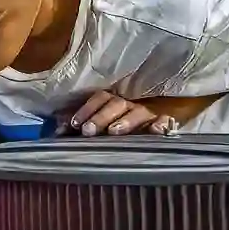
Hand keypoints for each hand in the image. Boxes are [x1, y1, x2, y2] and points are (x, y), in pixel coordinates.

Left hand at [63, 91, 179, 136]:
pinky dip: (163, 124)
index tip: (74, 124)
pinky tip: (158, 130)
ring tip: (114, 131)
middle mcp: (131, 103)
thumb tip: (57, 128)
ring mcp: (150, 112)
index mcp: (115, 101)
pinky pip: (166, 121)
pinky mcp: (168, 120)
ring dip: (125, 120)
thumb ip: (83, 123)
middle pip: (115, 105)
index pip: (99, 98)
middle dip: (100, 117)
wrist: (170, 109)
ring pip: (138, 113)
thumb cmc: (127, 121)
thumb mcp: (104, 121)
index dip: (86, 109)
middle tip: (88, 130)